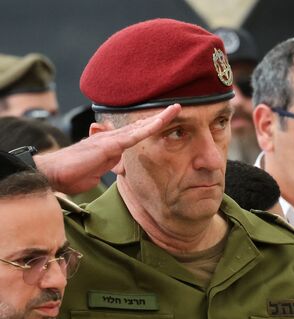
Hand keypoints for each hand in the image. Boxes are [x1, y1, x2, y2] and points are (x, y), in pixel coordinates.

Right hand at [34, 104, 180, 193]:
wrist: (54, 173)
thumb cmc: (73, 173)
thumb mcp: (97, 170)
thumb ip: (110, 165)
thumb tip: (120, 165)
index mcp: (110, 144)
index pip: (135, 133)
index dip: (150, 126)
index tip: (166, 121)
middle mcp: (111, 137)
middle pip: (140, 125)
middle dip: (159, 117)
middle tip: (177, 107)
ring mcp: (110, 139)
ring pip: (139, 127)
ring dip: (159, 118)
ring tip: (175, 109)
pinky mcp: (108, 145)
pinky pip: (132, 137)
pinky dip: (147, 129)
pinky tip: (160, 123)